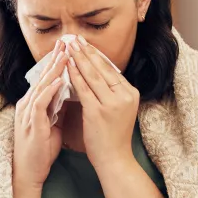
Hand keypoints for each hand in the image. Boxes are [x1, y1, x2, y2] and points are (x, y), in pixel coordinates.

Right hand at [14, 39, 67, 190]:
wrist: (29, 172)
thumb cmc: (41, 151)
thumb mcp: (52, 124)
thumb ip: (57, 108)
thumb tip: (69, 95)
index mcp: (33, 104)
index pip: (46, 79)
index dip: (56, 63)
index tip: (69, 49)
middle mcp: (28, 104)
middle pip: (42, 77)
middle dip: (55, 59)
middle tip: (67, 42)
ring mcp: (28, 113)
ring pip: (41, 86)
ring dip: (54, 70)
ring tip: (65, 55)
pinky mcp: (31, 124)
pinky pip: (40, 103)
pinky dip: (50, 90)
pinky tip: (60, 80)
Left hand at [65, 35, 138, 173]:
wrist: (114, 159)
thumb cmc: (113, 136)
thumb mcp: (119, 110)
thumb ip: (112, 92)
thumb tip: (99, 74)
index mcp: (131, 93)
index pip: (111, 69)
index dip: (96, 55)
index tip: (85, 43)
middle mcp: (124, 95)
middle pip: (102, 68)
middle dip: (86, 51)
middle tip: (74, 38)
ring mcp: (112, 103)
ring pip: (92, 76)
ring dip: (78, 59)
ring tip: (69, 46)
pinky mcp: (98, 111)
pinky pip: (83, 89)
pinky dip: (74, 76)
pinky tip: (66, 66)